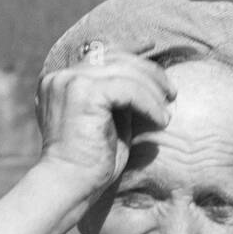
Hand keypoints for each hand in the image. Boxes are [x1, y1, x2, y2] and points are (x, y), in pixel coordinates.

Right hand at [35, 44, 174, 205]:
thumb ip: (118, 101)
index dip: (128, 47)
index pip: (99, 53)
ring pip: (124, 71)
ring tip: (168, 112)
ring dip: (153, 90)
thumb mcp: (108, 124)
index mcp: (60, 82)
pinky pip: (128, 89)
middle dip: (148, 71)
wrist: (69, 187)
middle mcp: (61, 76)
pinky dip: (149, 103)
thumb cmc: (91, 166)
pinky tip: (161, 121)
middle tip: (171, 91)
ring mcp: (70, 81)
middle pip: (114, 57)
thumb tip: (147, 84)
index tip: (152, 46)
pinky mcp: (84, 92)